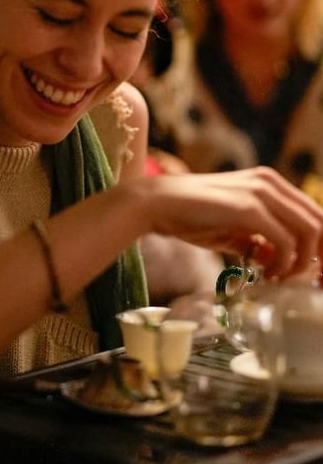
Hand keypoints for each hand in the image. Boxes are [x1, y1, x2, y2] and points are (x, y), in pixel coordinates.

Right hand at [139, 166, 322, 278]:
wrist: (157, 204)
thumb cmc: (189, 216)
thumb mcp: (232, 231)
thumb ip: (258, 243)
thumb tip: (278, 263)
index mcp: (269, 183)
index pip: (313, 213)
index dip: (320, 245)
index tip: (315, 271)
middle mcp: (270, 182)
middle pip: (319, 221)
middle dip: (320, 256)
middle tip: (311, 281)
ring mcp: (261, 193)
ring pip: (309, 232)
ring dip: (301, 263)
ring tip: (280, 279)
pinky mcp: (250, 208)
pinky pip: (285, 242)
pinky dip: (283, 264)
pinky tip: (268, 275)